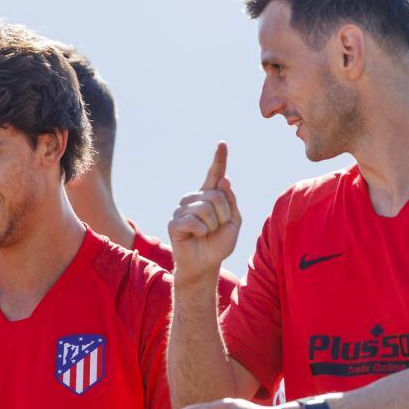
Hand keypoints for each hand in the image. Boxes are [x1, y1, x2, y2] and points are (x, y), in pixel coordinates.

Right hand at [167, 142, 241, 283]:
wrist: (205, 264)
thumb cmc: (218, 244)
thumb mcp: (233, 223)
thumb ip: (231, 202)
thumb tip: (224, 180)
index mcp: (210, 196)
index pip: (215, 175)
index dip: (219, 159)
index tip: (222, 144)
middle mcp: (195, 199)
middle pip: (216, 196)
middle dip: (223, 216)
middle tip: (216, 229)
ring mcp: (182, 209)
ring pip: (205, 209)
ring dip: (212, 226)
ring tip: (206, 234)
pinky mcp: (175, 222)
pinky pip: (194, 221)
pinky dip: (201, 232)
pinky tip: (196, 237)